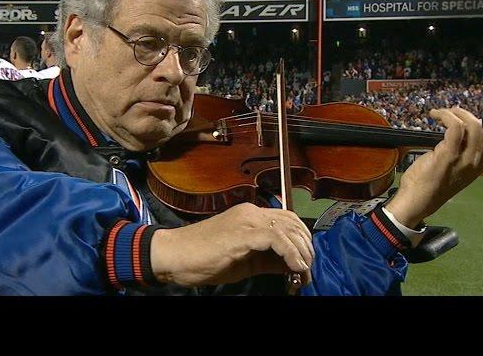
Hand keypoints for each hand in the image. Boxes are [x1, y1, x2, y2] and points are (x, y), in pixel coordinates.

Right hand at [150, 202, 313, 286]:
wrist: (174, 255)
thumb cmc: (203, 258)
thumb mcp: (244, 261)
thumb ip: (268, 260)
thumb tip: (293, 266)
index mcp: (250, 215)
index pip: (287, 220)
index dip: (302, 239)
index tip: (306, 262)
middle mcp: (252, 212)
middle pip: (292, 222)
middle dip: (306, 246)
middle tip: (308, 268)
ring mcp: (247, 220)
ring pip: (288, 228)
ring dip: (302, 251)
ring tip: (304, 269)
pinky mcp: (243, 233)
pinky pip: (276, 238)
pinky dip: (291, 253)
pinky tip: (296, 266)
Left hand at [385, 107, 482, 227]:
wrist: (417, 201)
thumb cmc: (433, 183)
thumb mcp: (457, 169)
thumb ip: (464, 153)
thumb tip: (464, 131)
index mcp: (481, 166)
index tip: (472, 120)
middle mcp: (477, 163)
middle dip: (468, 115)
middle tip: (452, 114)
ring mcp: (464, 159)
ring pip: (473, 126)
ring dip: (456, 113)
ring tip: (442, 113)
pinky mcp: (448, 155)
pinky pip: (455, 127)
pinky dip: (446, 115)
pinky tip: (435, 115)